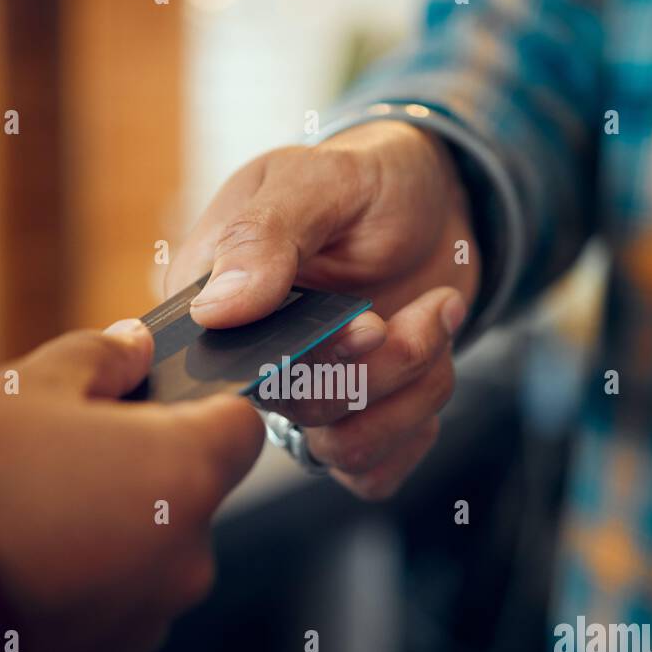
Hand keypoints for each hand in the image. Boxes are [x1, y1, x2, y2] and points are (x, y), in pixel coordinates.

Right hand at [0, 322, 263, 651]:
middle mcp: (189, 551)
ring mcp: (154, 611)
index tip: (157, 402)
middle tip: (64, 455)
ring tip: (31, 514)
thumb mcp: (27, 388)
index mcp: (183, 471)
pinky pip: (120, 598)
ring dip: (115, 525)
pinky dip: (89, 578)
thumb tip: (137, 347)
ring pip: (155, 547)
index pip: (241, 424)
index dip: (204, 405)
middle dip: (143, 466)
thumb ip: (101, 356)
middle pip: (192, 488)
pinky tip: (24, 564)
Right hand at [166, 120, 477, 499]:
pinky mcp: (349, 421)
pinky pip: (370, 472)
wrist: (435, 201)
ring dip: (412, 389)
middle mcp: (249, 360)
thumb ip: (266, 235)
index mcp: (211, 300)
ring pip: (343, 449)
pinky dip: (415, 429)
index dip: (303, 361)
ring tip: (440, 316)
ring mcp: (301, 397)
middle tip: (431, 307)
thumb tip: (215, 308)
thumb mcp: (320, 179)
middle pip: (299, 410)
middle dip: (380, 366)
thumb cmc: (368, 180)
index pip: (226, 368)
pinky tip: (433, 366)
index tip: (369, 323)